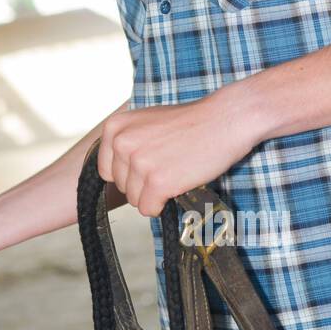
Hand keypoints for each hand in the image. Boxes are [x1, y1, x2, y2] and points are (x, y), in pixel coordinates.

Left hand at [97, 86, 261, 215]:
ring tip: (175, 173)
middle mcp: (122, 144)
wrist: (223, 120)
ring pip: (134, 200)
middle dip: (143, 183)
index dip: (130, 173)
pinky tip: (178, 186)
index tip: (150, 164)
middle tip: (168, 166)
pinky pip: (148, 209)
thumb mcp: (145, 122)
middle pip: (122, 186)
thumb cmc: (189, 122)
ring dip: (154, 194)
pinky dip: (163, 205)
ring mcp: (139, 163)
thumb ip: (126, 143)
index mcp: (115, 128)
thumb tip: (113, 174)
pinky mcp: (157, 182)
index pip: (107, 170)